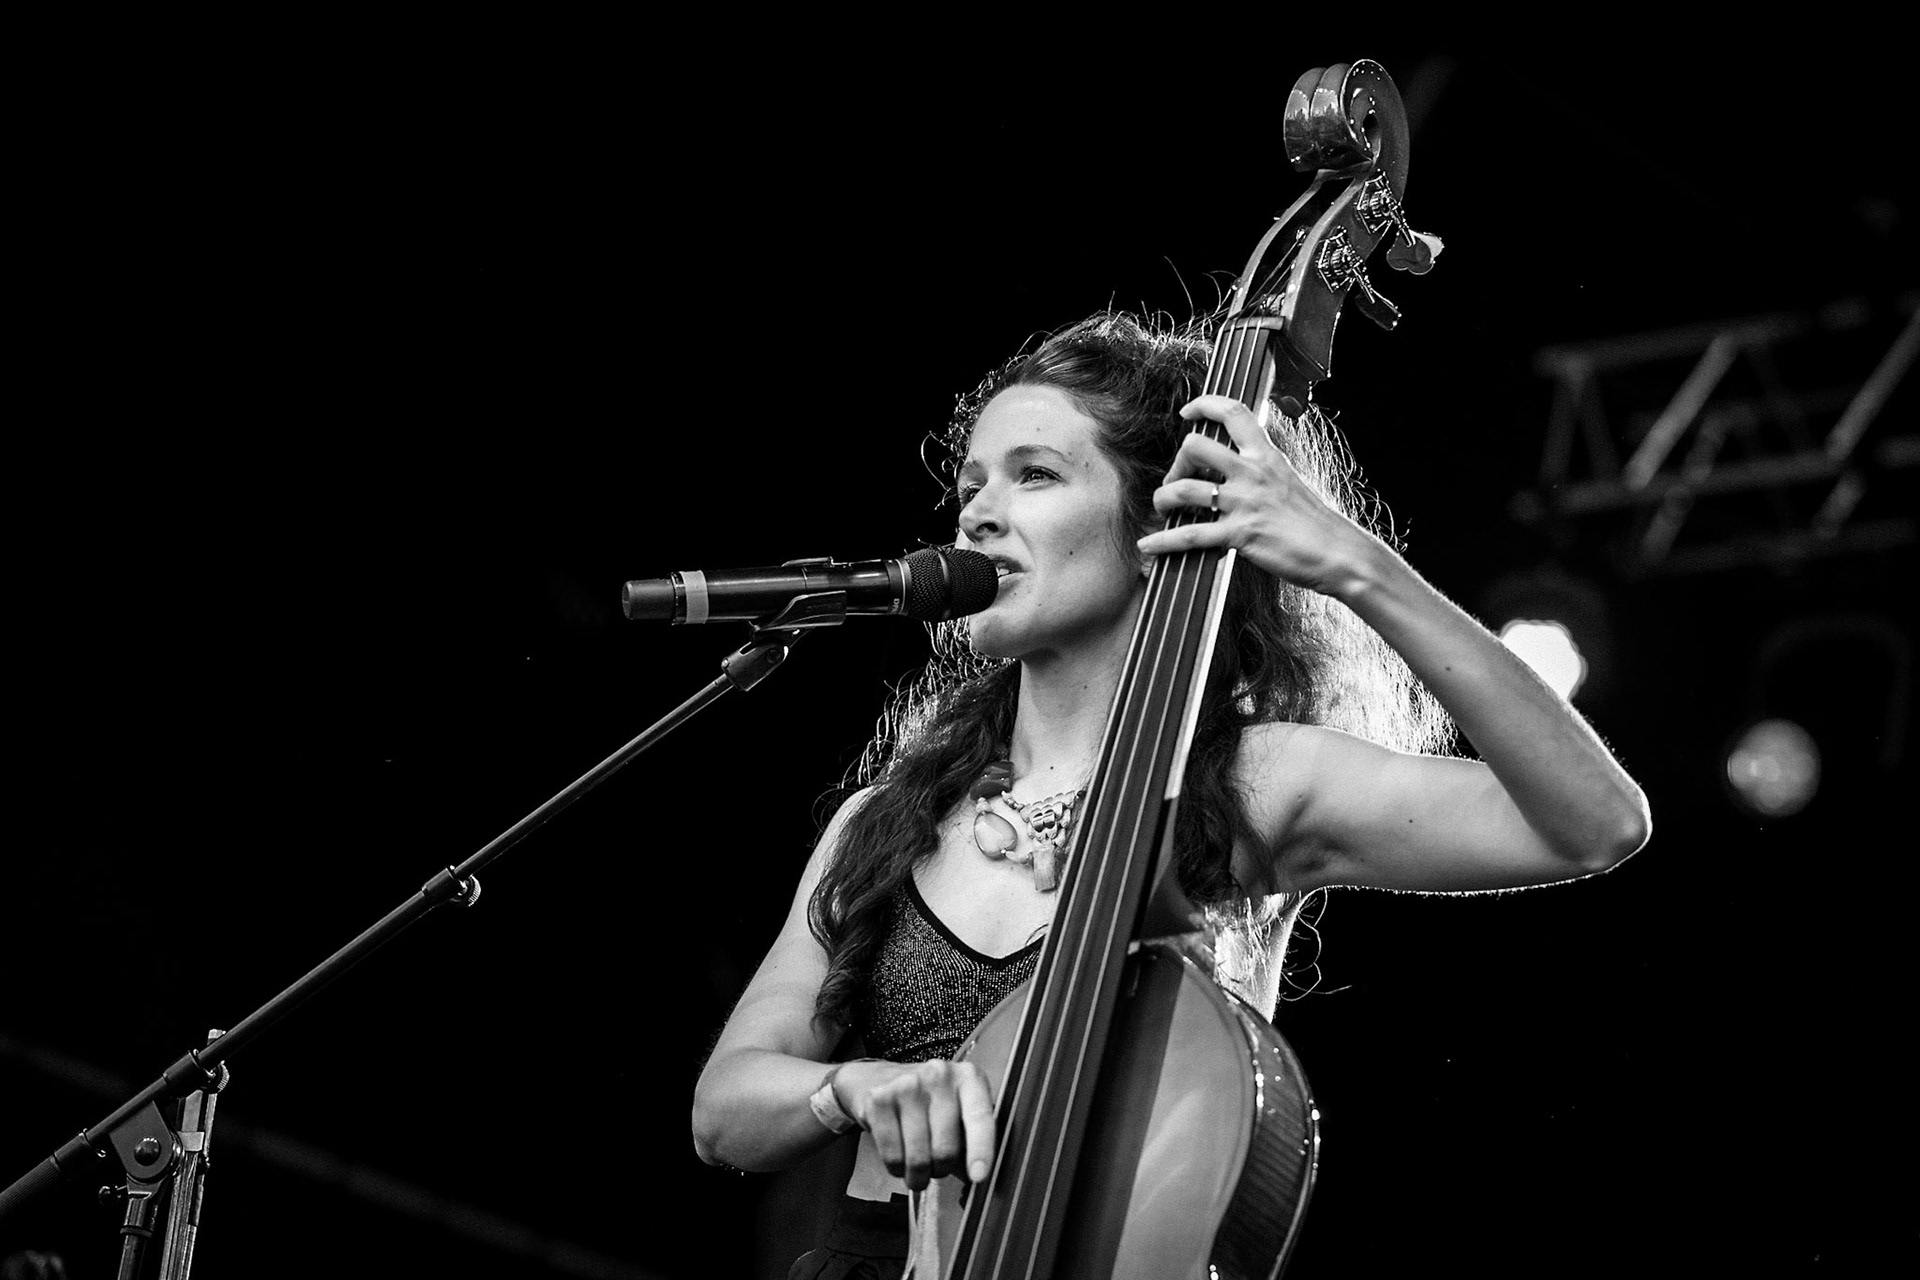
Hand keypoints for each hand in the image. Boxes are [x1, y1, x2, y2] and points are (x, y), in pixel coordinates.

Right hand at [836, 1058, 996, 1189]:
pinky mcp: (879, 1101)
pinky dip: (896, 1167)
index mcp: (968, 1078)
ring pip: (918, 1158)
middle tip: (937, 1166)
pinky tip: (898, 1155)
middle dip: (941, 1170)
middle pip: (946, 1149)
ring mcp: (907, 1086)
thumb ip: (971, 1139)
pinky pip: (893, 1156)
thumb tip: (977, 1178)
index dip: (981, 1149)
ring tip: (917, 1164)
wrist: (877, 1077)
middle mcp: (939, 1076)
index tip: (978, 1176)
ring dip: (918, 1175)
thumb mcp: (957, 1109)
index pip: (980, 1117)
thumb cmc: (926, 1098)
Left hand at [1137, 394, 1373, 597]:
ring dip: (1163, 499)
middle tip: (1177, 481)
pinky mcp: (1239, 534)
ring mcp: (1245, 503)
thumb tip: (1239, 472)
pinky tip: (1147, 545)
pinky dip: (1162, 541)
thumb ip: (1263, 472)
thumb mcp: (1290, 482)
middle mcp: (1253, 473)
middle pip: (1195, 446)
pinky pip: (1189, 535)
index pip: (1234, 412)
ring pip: (1184, 490)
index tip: (1188, 412)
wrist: (1338, 552)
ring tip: (1162, 509)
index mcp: (1267, 456)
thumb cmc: (1316, 523)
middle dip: (1176, 463)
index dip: (1205, 405)